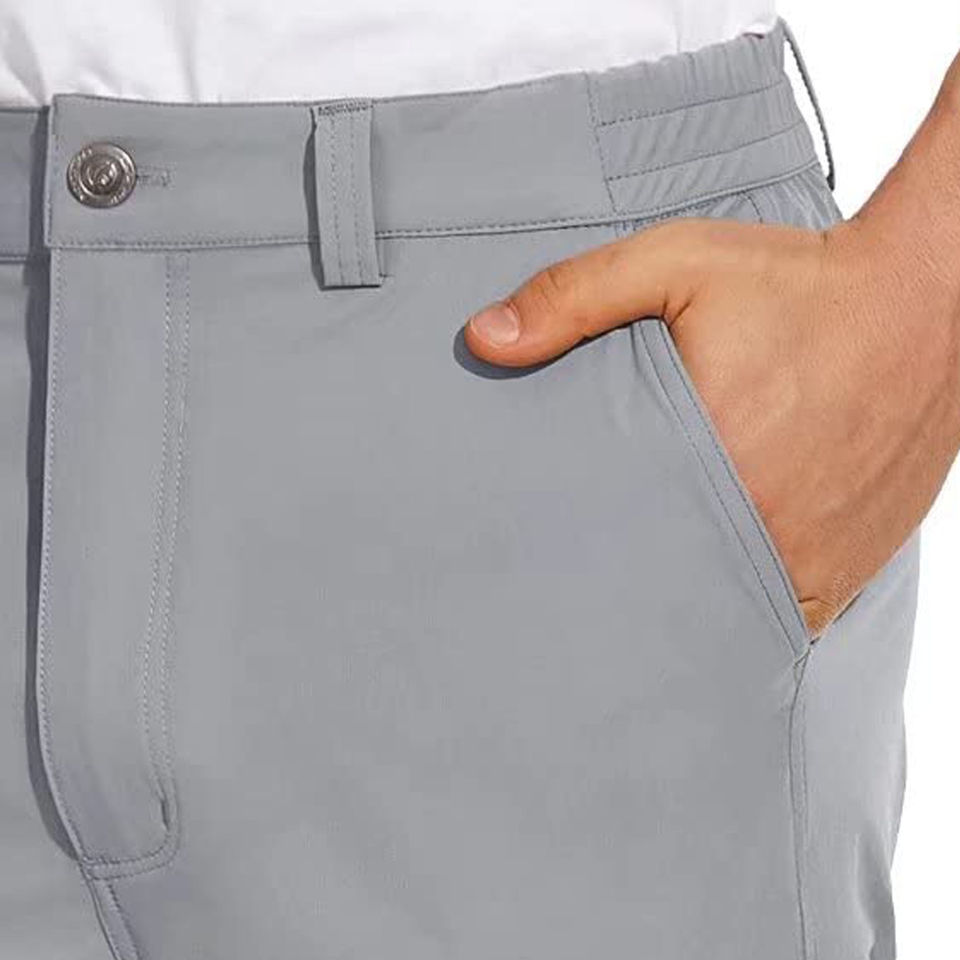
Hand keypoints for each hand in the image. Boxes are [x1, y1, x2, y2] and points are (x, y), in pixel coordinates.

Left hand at [463, 215, 959, 635]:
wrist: (932, 296)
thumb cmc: (801, 281)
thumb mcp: (677, 264)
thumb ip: (575, 298)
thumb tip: (484, 337)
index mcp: (717, 464)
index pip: (623, 548)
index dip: (584, 566)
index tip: (552, 573)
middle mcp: (773, 527)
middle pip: (678, 590)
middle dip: (634, 590)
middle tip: (593, 586)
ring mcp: (824, 556)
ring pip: (736, 610)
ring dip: (696, 603)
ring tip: (654, 590)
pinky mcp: (860, 563)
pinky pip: (793, 610)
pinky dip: (755, 600)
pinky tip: (725, 578)